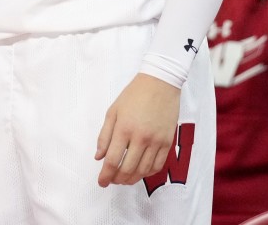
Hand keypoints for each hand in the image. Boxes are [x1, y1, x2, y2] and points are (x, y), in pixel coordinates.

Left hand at [94, 73, 180, 187]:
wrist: (160, 84)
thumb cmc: (132, 96)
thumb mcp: (112, 112)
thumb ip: (104, 136)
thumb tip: (98, 156)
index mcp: (124, 129)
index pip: (113, 160)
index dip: (106, 175)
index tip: (101, 182)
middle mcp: (141, 138)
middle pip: (128, 169)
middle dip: (117, 179)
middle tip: (111, 181)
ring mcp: (156, 141)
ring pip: (143, 170)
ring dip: (132, 179)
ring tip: (123, 179)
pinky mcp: (168, 142)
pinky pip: (158, 165)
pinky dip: (147, 173)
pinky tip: (139, 172)